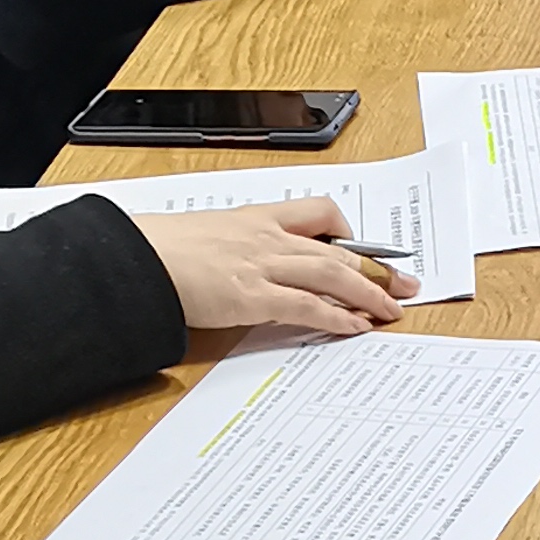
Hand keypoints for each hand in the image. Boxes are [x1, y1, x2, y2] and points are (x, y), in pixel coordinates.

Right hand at [142, 199, 410, 342]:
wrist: (133, 258)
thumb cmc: (158, 249)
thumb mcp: (205, 236)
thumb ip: (232, 249)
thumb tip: (241, 267)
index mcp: (256, 217)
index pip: (318, 213)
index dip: (349, 232)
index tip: (366, 247)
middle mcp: (267, 237)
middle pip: (337, 249)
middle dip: (376, 267)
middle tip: (405, 284)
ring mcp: (262, 265)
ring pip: (333, 274)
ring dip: (369, 293)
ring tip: (393, 309)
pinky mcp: (253, 296)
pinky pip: (308, 306)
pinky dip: (337, 316)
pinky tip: (356, 326)